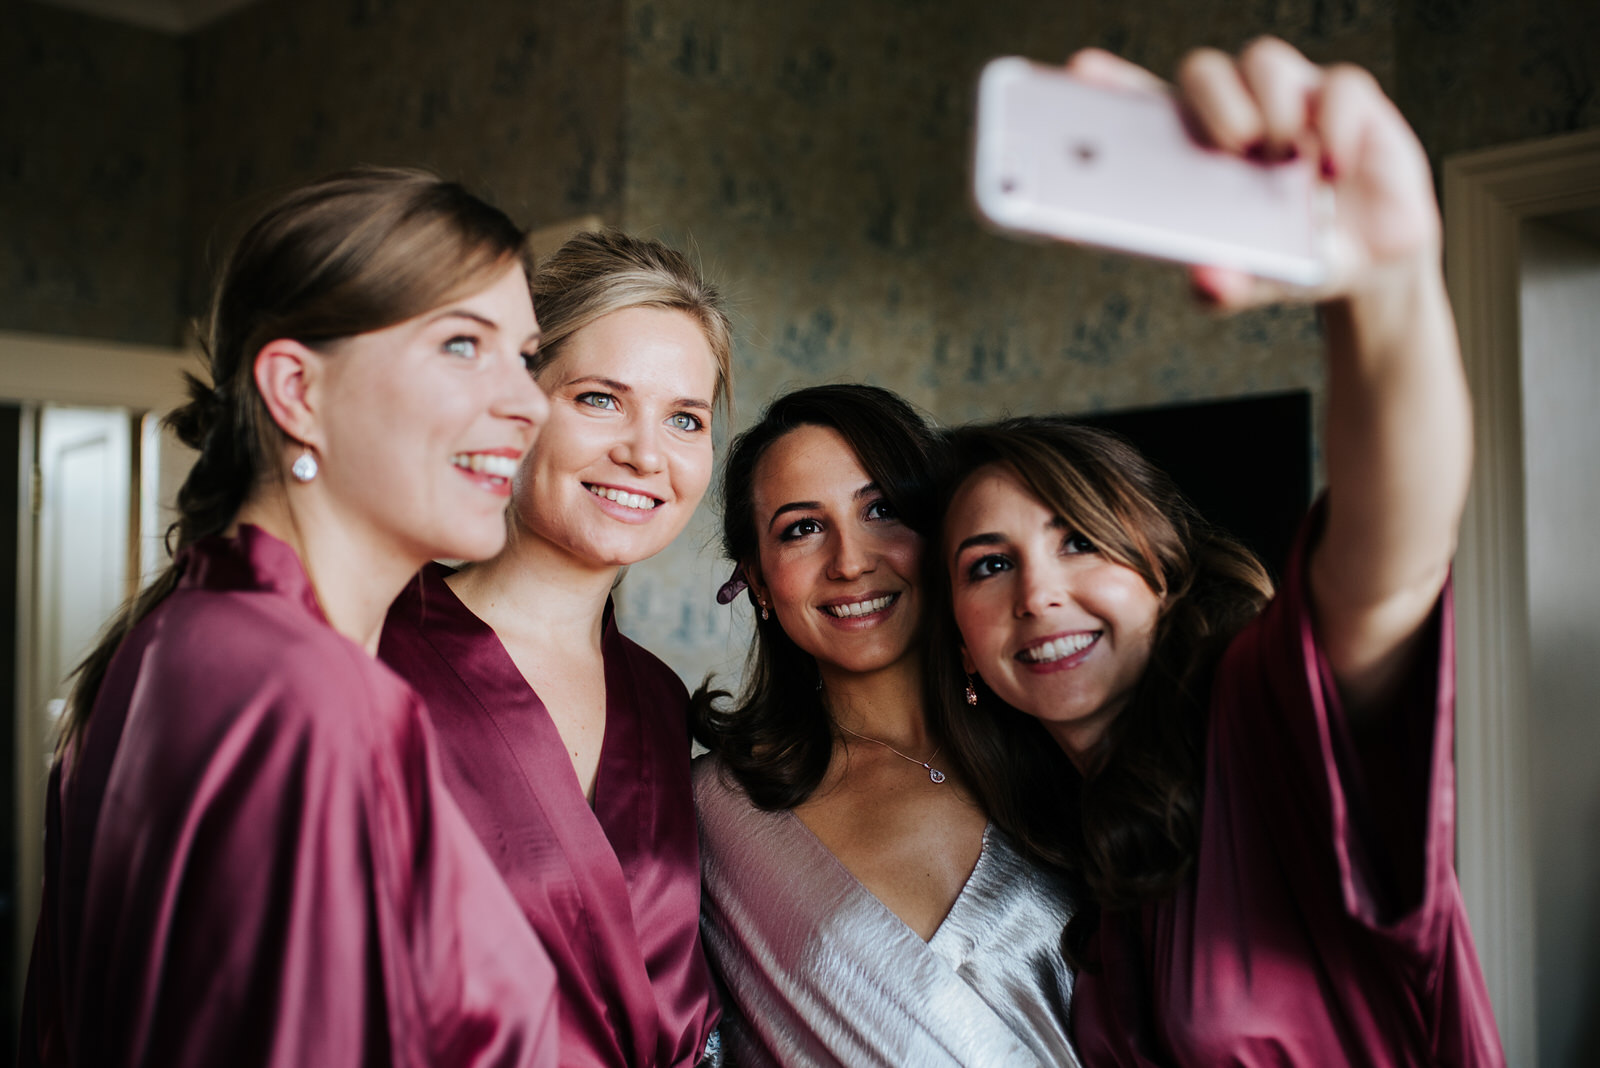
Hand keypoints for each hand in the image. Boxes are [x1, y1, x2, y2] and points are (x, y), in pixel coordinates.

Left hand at [1064, 39, 1439, 309]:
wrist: (1367, 265)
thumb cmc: (1290, 260)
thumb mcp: (1252, 283)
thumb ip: (1223, 286)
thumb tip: (1207, 279)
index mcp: (1196, 152)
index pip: (1145, 108)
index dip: (1112, 86)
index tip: (1081, 70)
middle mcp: (1240, 113)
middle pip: (1202, 70)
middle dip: (1209, 102)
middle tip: (1230, 146)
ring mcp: (1293, 102)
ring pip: (1264, 60)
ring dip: (1268, 107)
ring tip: (1283, 160)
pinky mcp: (1351, 102)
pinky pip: (1339, 85)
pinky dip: (1334, 122)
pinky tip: (1332, 166)